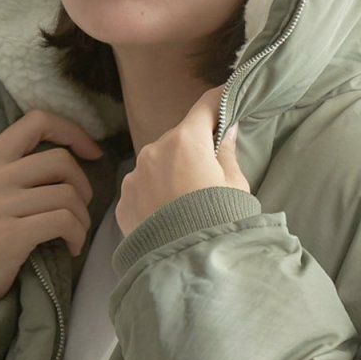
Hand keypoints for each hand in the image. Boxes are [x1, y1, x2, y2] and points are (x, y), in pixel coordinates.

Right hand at [0, 107, 104, 313]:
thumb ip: (16, 171)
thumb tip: (68, 156)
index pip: (36, 121)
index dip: (72, 132)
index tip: (92, 153)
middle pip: (60, 161)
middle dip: (83, 187)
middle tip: (78, 211)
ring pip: (67, 194)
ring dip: (81, 218)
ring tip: (73, 234)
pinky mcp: (9, 234)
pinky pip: (64, 221)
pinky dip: (77, 235)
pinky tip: (70, 247)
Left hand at [116, 87, 247, 239]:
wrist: (187, 265)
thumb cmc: (219, 223)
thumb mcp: (236, 187)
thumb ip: (228, 153)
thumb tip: (226, 130)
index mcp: (187, 141)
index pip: (205, 106)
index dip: (219, 99)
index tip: (227, 94)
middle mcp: (154, 150)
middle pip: (179, 139)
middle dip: (193, 148)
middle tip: (209, 172)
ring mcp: (135, 175)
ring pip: (157, 163)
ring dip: (170, 172)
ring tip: (185, 202)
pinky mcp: (124, 200)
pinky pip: (142, 187)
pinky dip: (154, 194)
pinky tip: (167, 214)